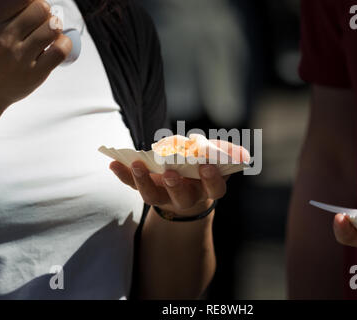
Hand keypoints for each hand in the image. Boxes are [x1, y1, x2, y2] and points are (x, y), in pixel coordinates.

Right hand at [0, 0, 71, 110]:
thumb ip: (1, 10)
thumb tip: (28, 0)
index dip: (32, 0)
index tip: (30, 7)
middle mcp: (5, 38)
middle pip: (41, 8)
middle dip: (44, 12)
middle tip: (40, 22)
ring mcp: (21, 57)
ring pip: (53, 28)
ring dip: (55, 27)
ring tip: (48, 33)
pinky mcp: (35, 74)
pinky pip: (60, 51)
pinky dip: (64, 44)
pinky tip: (57, 45)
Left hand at [109, 140, 248, 216]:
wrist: (184, 180)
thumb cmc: (202, 166)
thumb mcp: (217, 157)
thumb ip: (228, 153)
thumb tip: (243, 155)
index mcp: (207, 189)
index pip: (214, 189)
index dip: (212, 179)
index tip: (207, 165)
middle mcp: (186, 197)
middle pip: (181, 197)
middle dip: (176, 185)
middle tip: (170, 172)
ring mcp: (163, 196)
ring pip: (153, 196)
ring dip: (143, 181)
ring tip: (136, 164)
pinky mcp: (146, 189)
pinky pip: (133, 186)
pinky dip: (123, 175)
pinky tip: (113, 163)